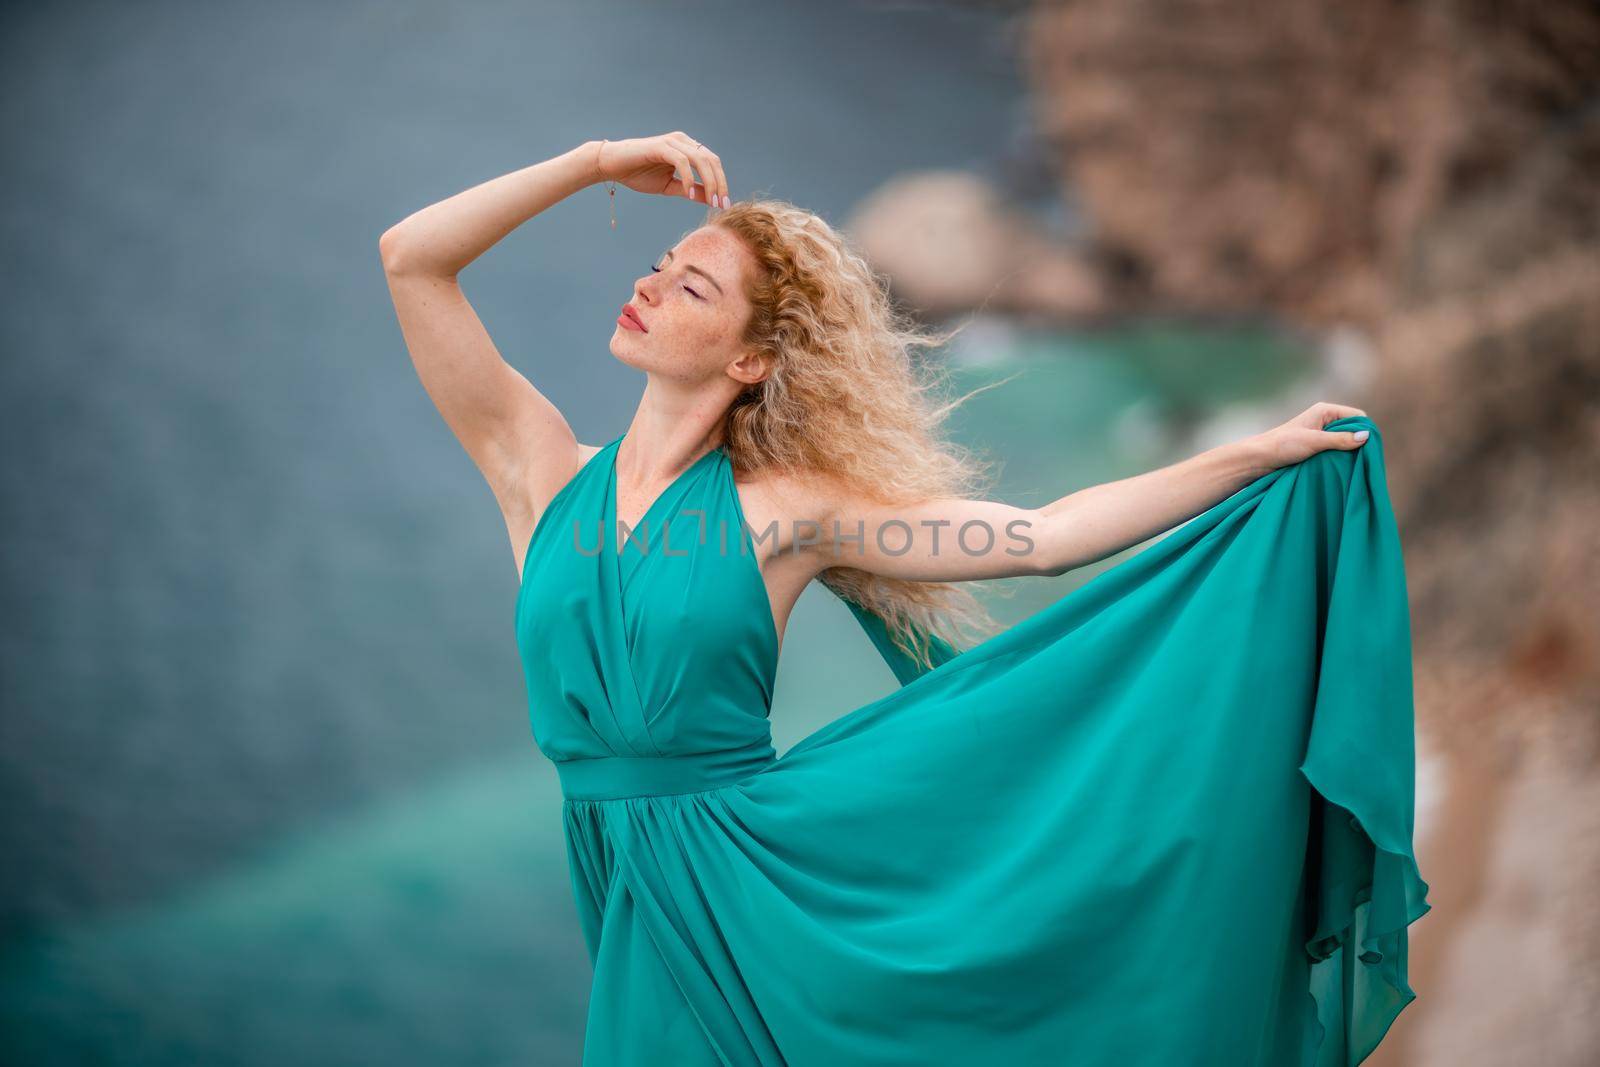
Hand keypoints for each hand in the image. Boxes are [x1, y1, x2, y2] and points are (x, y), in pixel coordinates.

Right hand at [593, 132, 730, 208]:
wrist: (612, 166)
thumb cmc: (639, 174)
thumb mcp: (670, 187)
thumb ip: (691, 190)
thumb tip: (711, 200)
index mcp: (687, 148)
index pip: (713, 163)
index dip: (722, 183)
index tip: (723, 205)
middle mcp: (683, 141)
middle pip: (711, 160)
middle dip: (720, 184)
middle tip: (720, 205)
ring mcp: (672, 142)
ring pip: (701, 159)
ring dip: (709, 182)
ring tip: (710, 202)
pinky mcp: (661, 146)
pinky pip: (682, 161)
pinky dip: (689, 178)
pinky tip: (689, 194)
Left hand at [1251, 402, 1370, 471]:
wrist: (1259, 459)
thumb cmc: (1283, 445)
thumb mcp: (1315, 441)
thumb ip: (1340, 439)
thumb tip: (1366, 437)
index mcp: (1325, 411)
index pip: (1357, 417)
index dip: (1364, 430)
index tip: (1367, 448)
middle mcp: (1325, 420)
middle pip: (1353, 429)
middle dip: (1357, 442)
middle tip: (1362, 459)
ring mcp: (1321, 434)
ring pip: (1345, 441)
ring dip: (1348, 452)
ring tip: (1350, 464)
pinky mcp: (1316, 447)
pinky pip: (1336, 450)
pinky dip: (1340, 457)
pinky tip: (1341, 467)